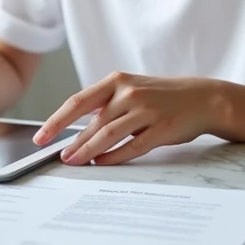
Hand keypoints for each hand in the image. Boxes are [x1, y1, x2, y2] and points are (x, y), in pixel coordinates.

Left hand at [33, 72, 221, 165]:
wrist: (203, 97)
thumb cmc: (162, 96)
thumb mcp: (131, 91)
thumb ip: (107, 106)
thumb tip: (78, 131)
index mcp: (117, 81)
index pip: (78, 101)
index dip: (56, 121)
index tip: (41, 137)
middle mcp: (129, 93)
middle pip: (92, 122)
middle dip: (72, 142)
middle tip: (59, 158)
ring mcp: (146, 110)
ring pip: (109, 134)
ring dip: (88, 151)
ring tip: (74, 162)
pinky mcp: (162, 128)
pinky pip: (132, 146)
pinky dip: (114, 156)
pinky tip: (101, 163)